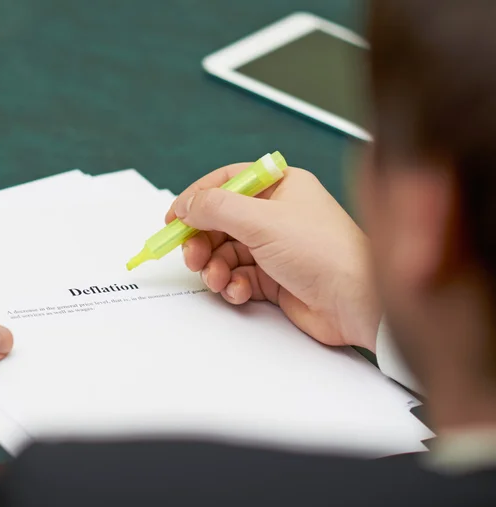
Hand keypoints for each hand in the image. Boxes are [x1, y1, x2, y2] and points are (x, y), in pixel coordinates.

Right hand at [166, 164, 380, 350]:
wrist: (354, 302)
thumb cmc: (319, 250)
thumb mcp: (262, 220)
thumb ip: (216, 208)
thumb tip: (186, 205)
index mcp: (280, 187)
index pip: (227, 182)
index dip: (197, 198)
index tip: (173, 217)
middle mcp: (277, 214)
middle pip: (222, 221)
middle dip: (203, 239)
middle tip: (191, 255)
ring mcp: (275, 247)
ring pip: (227, 252)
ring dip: (215, 266)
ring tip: (217, 278)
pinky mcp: (274, 278)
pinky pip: (240, 276)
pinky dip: (233, 284)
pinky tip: (240, 290)